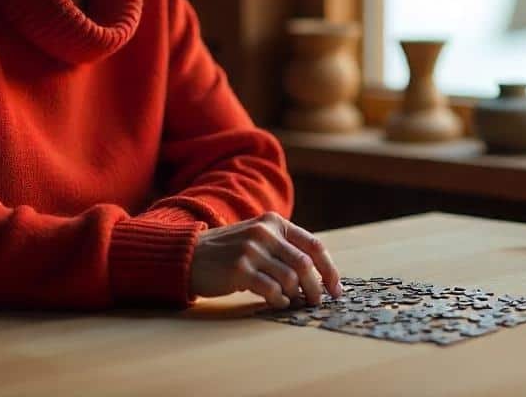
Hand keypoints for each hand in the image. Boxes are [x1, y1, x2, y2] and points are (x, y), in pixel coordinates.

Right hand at [189, 211, 341, 308]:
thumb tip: (318, 276)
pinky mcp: (239, 269)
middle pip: (305, 264)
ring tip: (293, 302)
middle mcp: (264, 233)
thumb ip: (283, 248)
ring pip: (290, 278)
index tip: (336, 289)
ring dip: (296, 295)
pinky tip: (278, 302)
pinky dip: (279, 300)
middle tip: (316, 302)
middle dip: (316, 287)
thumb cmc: (228, 252)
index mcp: (274, 222)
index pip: (314, 245)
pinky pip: (271, 290)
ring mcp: (251, 250)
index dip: (329, 269)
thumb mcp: (257, 238)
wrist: (189, 255)